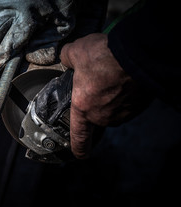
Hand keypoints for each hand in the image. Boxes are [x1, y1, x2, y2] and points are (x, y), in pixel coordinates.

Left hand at [60, 33, 151, 158]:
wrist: (135, 54)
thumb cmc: (103, 57)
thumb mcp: (75, 52)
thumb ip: (67, 58)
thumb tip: (67, 57)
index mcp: (83, 108)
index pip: (79, 137)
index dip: (78, 147)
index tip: (78, 154)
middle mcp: (103, 115)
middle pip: (96, 114)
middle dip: (96, 101)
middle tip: (97, 83)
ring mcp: (123, 112)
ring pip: (113, 107)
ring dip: (112, 96)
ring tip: (110, 76)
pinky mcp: (139, 106)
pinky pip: (128, 102)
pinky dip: (125, 93)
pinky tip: (123, 77)